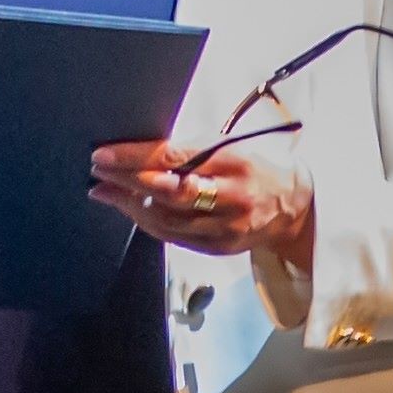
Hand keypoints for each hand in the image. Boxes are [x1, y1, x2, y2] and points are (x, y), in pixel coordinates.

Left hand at [89, 139, 313, 276]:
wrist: (294, 205)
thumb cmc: (255, 167)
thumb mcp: (230, 146)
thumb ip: (190, 150)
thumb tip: (140, 152)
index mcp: (232, 160)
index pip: (173, 157)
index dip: (133, 158)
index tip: (104, 155)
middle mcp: (230, 195)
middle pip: (167, 191)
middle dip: (126, 181)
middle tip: (98, 171)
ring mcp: (226, 225)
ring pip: (166, 220)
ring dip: (130, 206)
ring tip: (106, 191)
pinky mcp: (221, 246)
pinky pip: (174, 237)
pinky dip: (148, 223)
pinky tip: (132, 210)